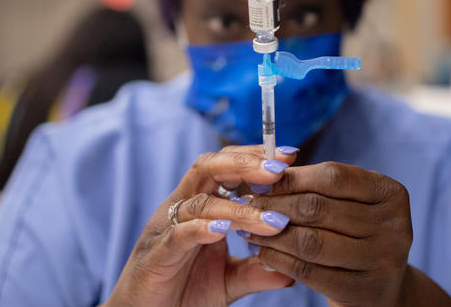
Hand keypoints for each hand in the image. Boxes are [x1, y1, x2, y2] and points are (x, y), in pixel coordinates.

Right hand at [103, 145, 295, 306]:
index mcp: (199, 206)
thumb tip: (292, 271)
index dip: (255, 158)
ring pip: (200, 203)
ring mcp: (166, 229)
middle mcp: (182, 209)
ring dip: (239, 210)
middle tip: (279, 169)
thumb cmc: (183, 293)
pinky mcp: (157, 255)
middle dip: (246, 165)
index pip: (225, 166)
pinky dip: (201, 229)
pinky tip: (223, 231)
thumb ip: (257, 270)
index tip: (289, 156)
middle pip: (209, 168)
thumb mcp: (228, 280)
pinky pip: (178, 234)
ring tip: (272, 221)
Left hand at [245, 161, 450, 305]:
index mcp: (390, 193)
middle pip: (319, 208)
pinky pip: (308, 271)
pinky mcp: (363, 290)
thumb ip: (317, 185)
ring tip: (248, 228)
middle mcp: (394, 225)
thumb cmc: (354, 235)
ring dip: (271, 234)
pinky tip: (261, 253)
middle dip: (275, 205)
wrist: (380, 289)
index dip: (292, 177)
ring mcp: (383, 260)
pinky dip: (278, 259)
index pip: (333, 176)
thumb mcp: (348, 204)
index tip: (260, 179)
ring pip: (311, 241)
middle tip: (247, 204)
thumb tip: (266, 166)